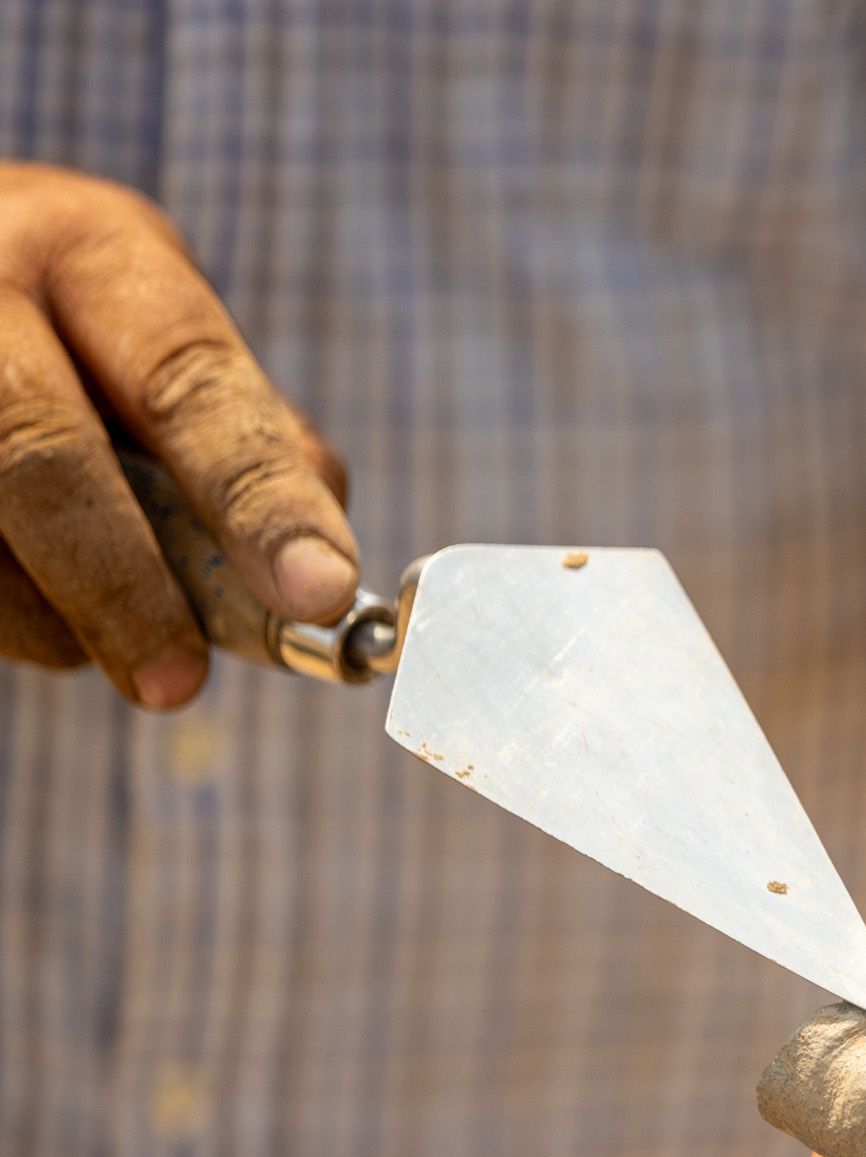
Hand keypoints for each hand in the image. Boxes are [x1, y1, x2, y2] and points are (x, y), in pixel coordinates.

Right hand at [0, 164, 356, 705]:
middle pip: (42, 455)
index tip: (322, 592)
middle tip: (179, 682)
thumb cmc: (69, 322)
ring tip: (125, 643)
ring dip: (57, 617)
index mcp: (93, 252)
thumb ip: (242, 432)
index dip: (258, 498)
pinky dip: (11, 617)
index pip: (189, 383)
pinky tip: (45, 607)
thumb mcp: (160, 331)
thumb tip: (317, 557)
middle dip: (123, 587)